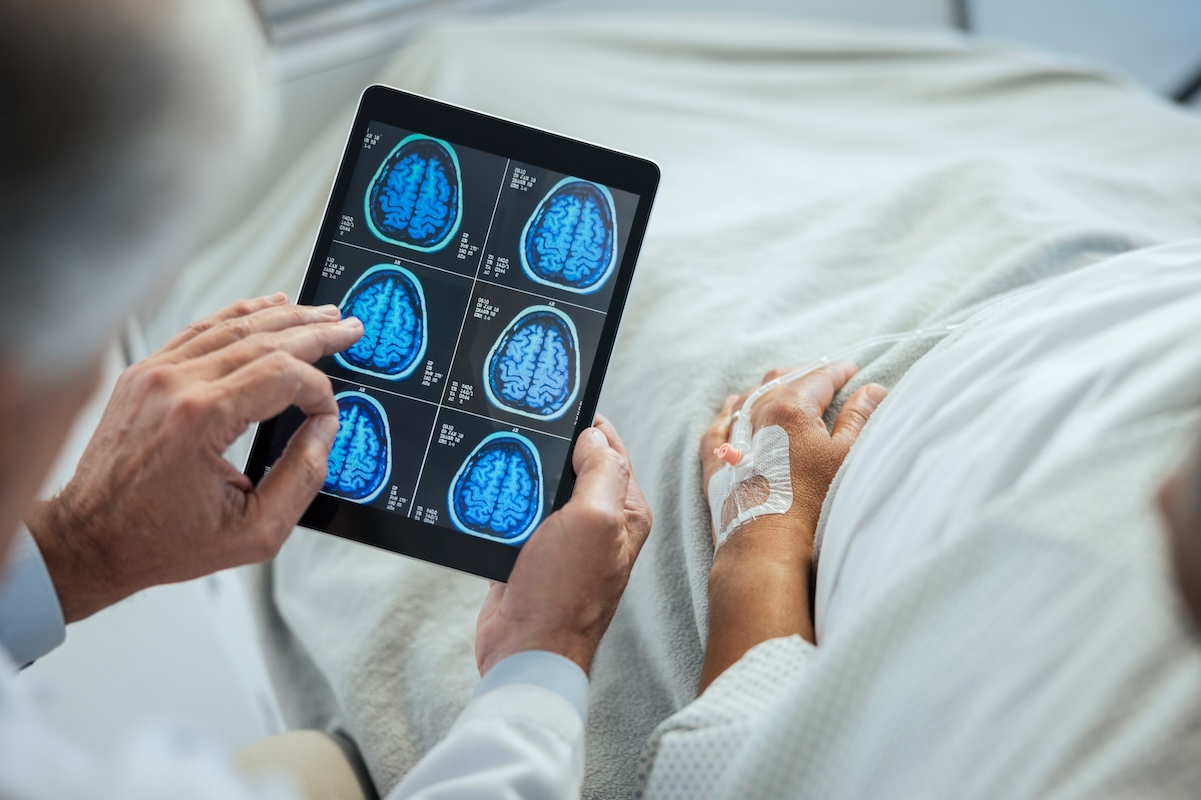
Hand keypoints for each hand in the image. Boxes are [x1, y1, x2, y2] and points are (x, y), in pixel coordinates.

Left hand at [25, 293, 363, 621]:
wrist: (91, 540)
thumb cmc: (161, 541)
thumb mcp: (254, 531)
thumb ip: (303, 477)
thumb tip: (324, 430)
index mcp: (201, 418)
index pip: (283, 376)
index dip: (319, 392)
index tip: (328, 416)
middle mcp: (175, 384)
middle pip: (263, 339)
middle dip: (316, 333)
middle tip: (350, 328)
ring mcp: (154, 373)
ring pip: (233, 326)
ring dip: (284, 317)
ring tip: (321, 315)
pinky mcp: (144, 373)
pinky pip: (200, 330)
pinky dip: (240, 316)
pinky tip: (268, 308)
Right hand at [475, 416, 651, 675]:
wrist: (526, 648)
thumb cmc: (565, 591)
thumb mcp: (594, 519)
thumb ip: (601, 472)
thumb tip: (594, 436)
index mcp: (624, 513)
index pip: (611, 451)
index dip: (587, 427)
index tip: (559, 407)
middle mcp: (598, 525)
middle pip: (574, 467)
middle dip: (551, 449)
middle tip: (524, 429)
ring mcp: (564, 541)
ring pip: (542, 491)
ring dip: (524, 478)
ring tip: (504, 459)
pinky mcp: (531, 556)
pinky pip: (518, 517)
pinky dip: (505, 506)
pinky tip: (491, 496)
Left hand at [700, 363, 886, 557]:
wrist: (767, 543)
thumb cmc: (813, 501)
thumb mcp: (845, 456)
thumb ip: (859, 417)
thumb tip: (873, 389)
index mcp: (790, 407)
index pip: (818, 377)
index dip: (838, 371)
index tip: (851, 368)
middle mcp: (757, 413)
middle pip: (783, 380)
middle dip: (806, 374)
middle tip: (825, 375)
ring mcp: (733, 436)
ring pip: (751, 397)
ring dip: (772, 387)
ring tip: (788, 385)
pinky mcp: (718, 460)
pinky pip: (719, 425)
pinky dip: (729, 411)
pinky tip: (734, 404)